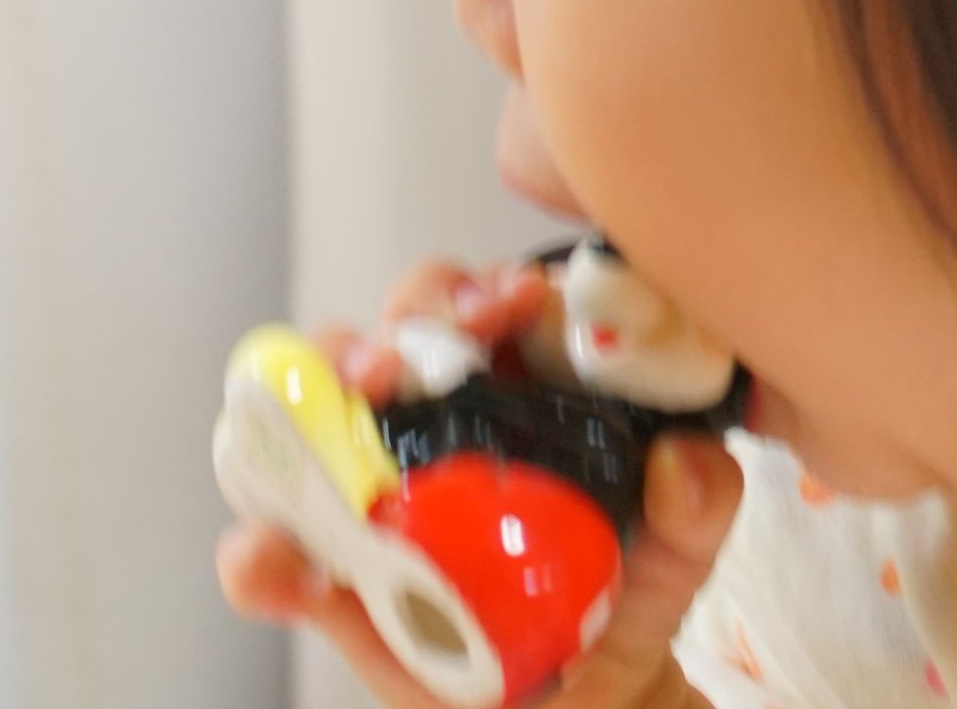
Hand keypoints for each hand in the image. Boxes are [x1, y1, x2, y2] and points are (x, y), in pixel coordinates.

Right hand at [217, 258, 745, 708]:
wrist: (579, 696)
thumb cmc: (620, 591)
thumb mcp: (678, 545)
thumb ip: (698, 503)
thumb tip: (686, 461)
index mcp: (509, 386)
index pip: (476, 304)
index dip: (480, 289)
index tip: (510, 303)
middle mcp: (426, 421)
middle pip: (387, 334)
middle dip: (393, 326)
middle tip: (411, 355)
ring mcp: (366, 493)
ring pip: (306, 416)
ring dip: (305, 402)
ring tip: (340, 423)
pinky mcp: (327, 579)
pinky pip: (269, 554)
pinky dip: (257, 552)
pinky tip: (272, 558)